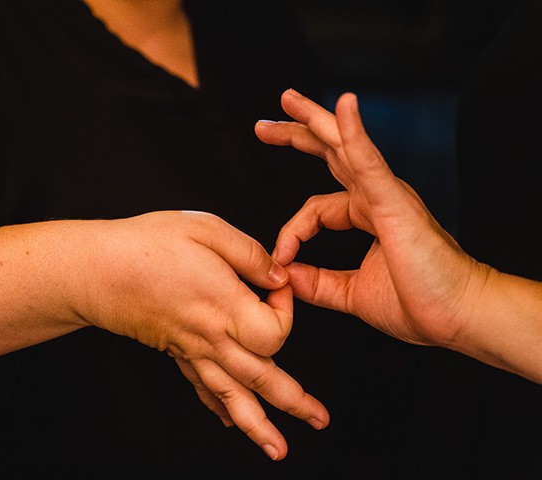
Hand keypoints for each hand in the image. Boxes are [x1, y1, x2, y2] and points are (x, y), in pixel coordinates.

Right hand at [0, 210, 328, 460]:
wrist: (95, 269)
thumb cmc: (147, 245)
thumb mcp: (206, 229)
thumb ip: (249, 253)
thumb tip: (277, 274)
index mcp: (224, 305)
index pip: (275, 330)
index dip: (287, 311)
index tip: (278, 285)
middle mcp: (211, 336)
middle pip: (262, 378)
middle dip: (294, 401)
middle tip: (319, 419)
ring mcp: (191, 349)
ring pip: (231, 396)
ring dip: (258, 425)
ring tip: (278, 449)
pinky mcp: (174, 351)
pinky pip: (200, 387)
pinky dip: (218, 408)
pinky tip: (228, 421)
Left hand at [254, 90, 482, 347]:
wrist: (458, 316)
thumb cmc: (420, 304)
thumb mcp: (353, 293)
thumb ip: (319, 283)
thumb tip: (286, 274)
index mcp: (368, 215)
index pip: (315, 208)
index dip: (292, 231)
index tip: (279, 256)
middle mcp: (376, 196)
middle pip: (329, 154)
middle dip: (296, 135)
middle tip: (263, 126)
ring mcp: (386, 193)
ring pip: (344, 144)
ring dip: (315, 118)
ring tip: (287, 99)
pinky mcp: (394, 199)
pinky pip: (368, 159)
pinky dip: (354, 131)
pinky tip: (343, 105)